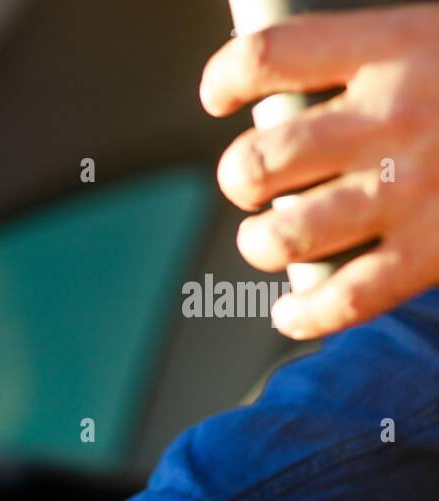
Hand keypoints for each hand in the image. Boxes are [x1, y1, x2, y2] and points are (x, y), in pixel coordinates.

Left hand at [201, 4, 438, 338]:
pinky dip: (302, 315)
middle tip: (256, 183)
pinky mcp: (434, 252)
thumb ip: (380, 60)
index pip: (267, 57)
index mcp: (395, 47)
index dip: (224, 80)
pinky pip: (341, 299)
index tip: (221, 99)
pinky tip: (290, 311)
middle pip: (257, 160)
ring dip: (260, 243)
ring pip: (283, 235)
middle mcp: (391, 120)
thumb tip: (301, 89)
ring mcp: (410, 191)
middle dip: (241, 179)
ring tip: (268, 238)